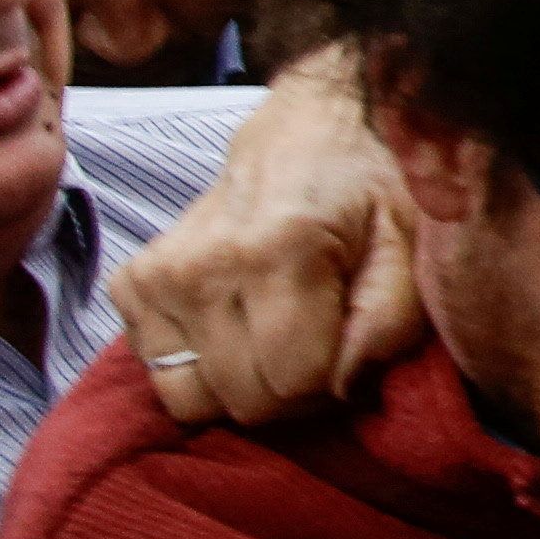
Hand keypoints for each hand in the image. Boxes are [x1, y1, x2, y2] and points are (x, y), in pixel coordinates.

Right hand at [110, 53, 421, 432]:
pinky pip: (159, 375)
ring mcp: (156, 277)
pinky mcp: (130, 286)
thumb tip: (344, 385)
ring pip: (193, 401)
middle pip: (246, 400)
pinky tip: (236, 326)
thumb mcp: (409, 244)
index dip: (336, 385)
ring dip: (243, 387)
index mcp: (279, 249)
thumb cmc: (366, 191)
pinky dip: (202, 368)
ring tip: (277, 341)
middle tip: (319, 348)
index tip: (351, 352)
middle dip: (294, 392)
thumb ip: (391, 319)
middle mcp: (204, 265)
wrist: (301, 137)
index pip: (296, 381)